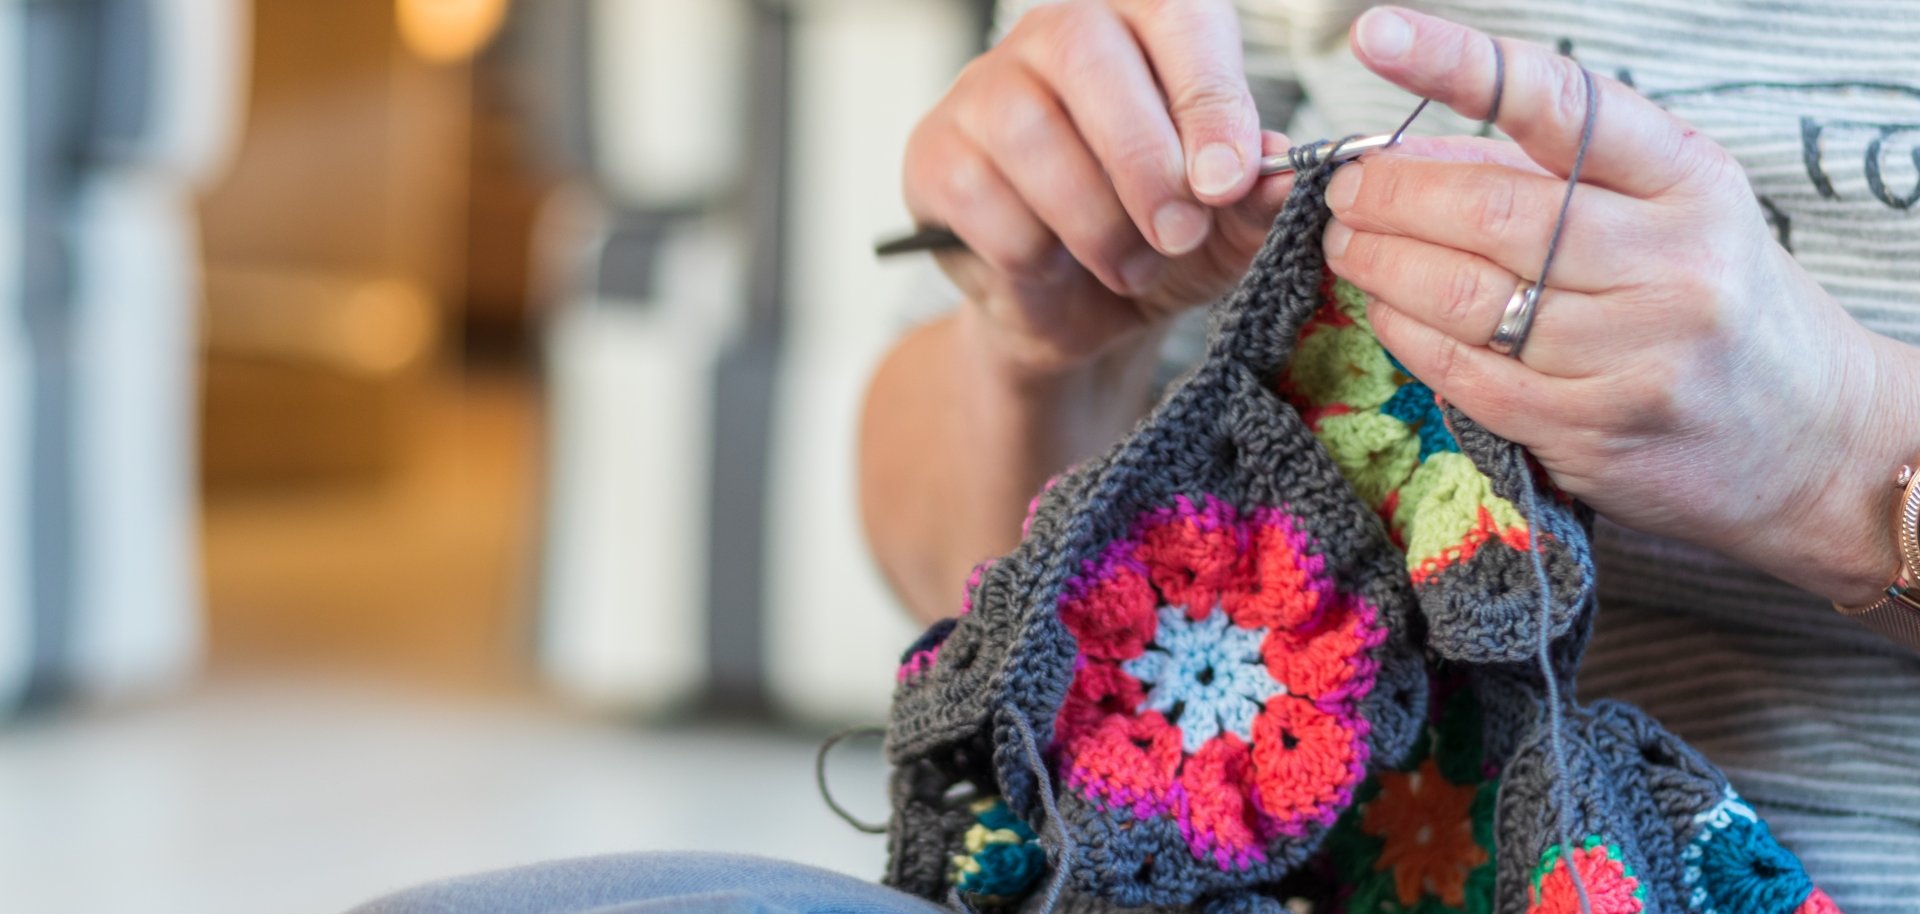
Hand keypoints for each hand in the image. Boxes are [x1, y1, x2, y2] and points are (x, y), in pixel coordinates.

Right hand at [902, 0, 1294, 376]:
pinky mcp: (934, 153)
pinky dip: (1031, 252)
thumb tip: (1283, 176)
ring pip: (1029, 131)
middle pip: (1088, 56)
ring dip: (1091, 220)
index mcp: (1144, 23)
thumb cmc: (1158, 244)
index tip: (1230, 180)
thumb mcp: (1225, 232)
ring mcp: (984, 87)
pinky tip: (1055, 266)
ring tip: (1129, 268)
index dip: (1207, 96)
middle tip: (1179, 236)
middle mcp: (1056, 33)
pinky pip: (979, 195)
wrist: (1082, 316)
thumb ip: (1255, 201)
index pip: (1175, 14)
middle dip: (1144, 162)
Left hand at [1322, 7, 1919, 603]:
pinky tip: (1382, 309)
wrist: (1816, 440)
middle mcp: (1671, 263)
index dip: (1458, 65)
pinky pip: (1465, 373)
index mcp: (1689, 180)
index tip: (1379, 36)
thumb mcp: (1669, 210)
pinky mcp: (1593, 430)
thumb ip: (1550, 176)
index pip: (1559, 103)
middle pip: (1488, 212)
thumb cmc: (1716, 300)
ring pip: (1464, 296)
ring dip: (1380, 264)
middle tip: (1343, 190)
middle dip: (1388, 195)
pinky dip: (1404, 334)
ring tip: (1347, 243)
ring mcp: (1635, 353)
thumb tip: (1408, 154)